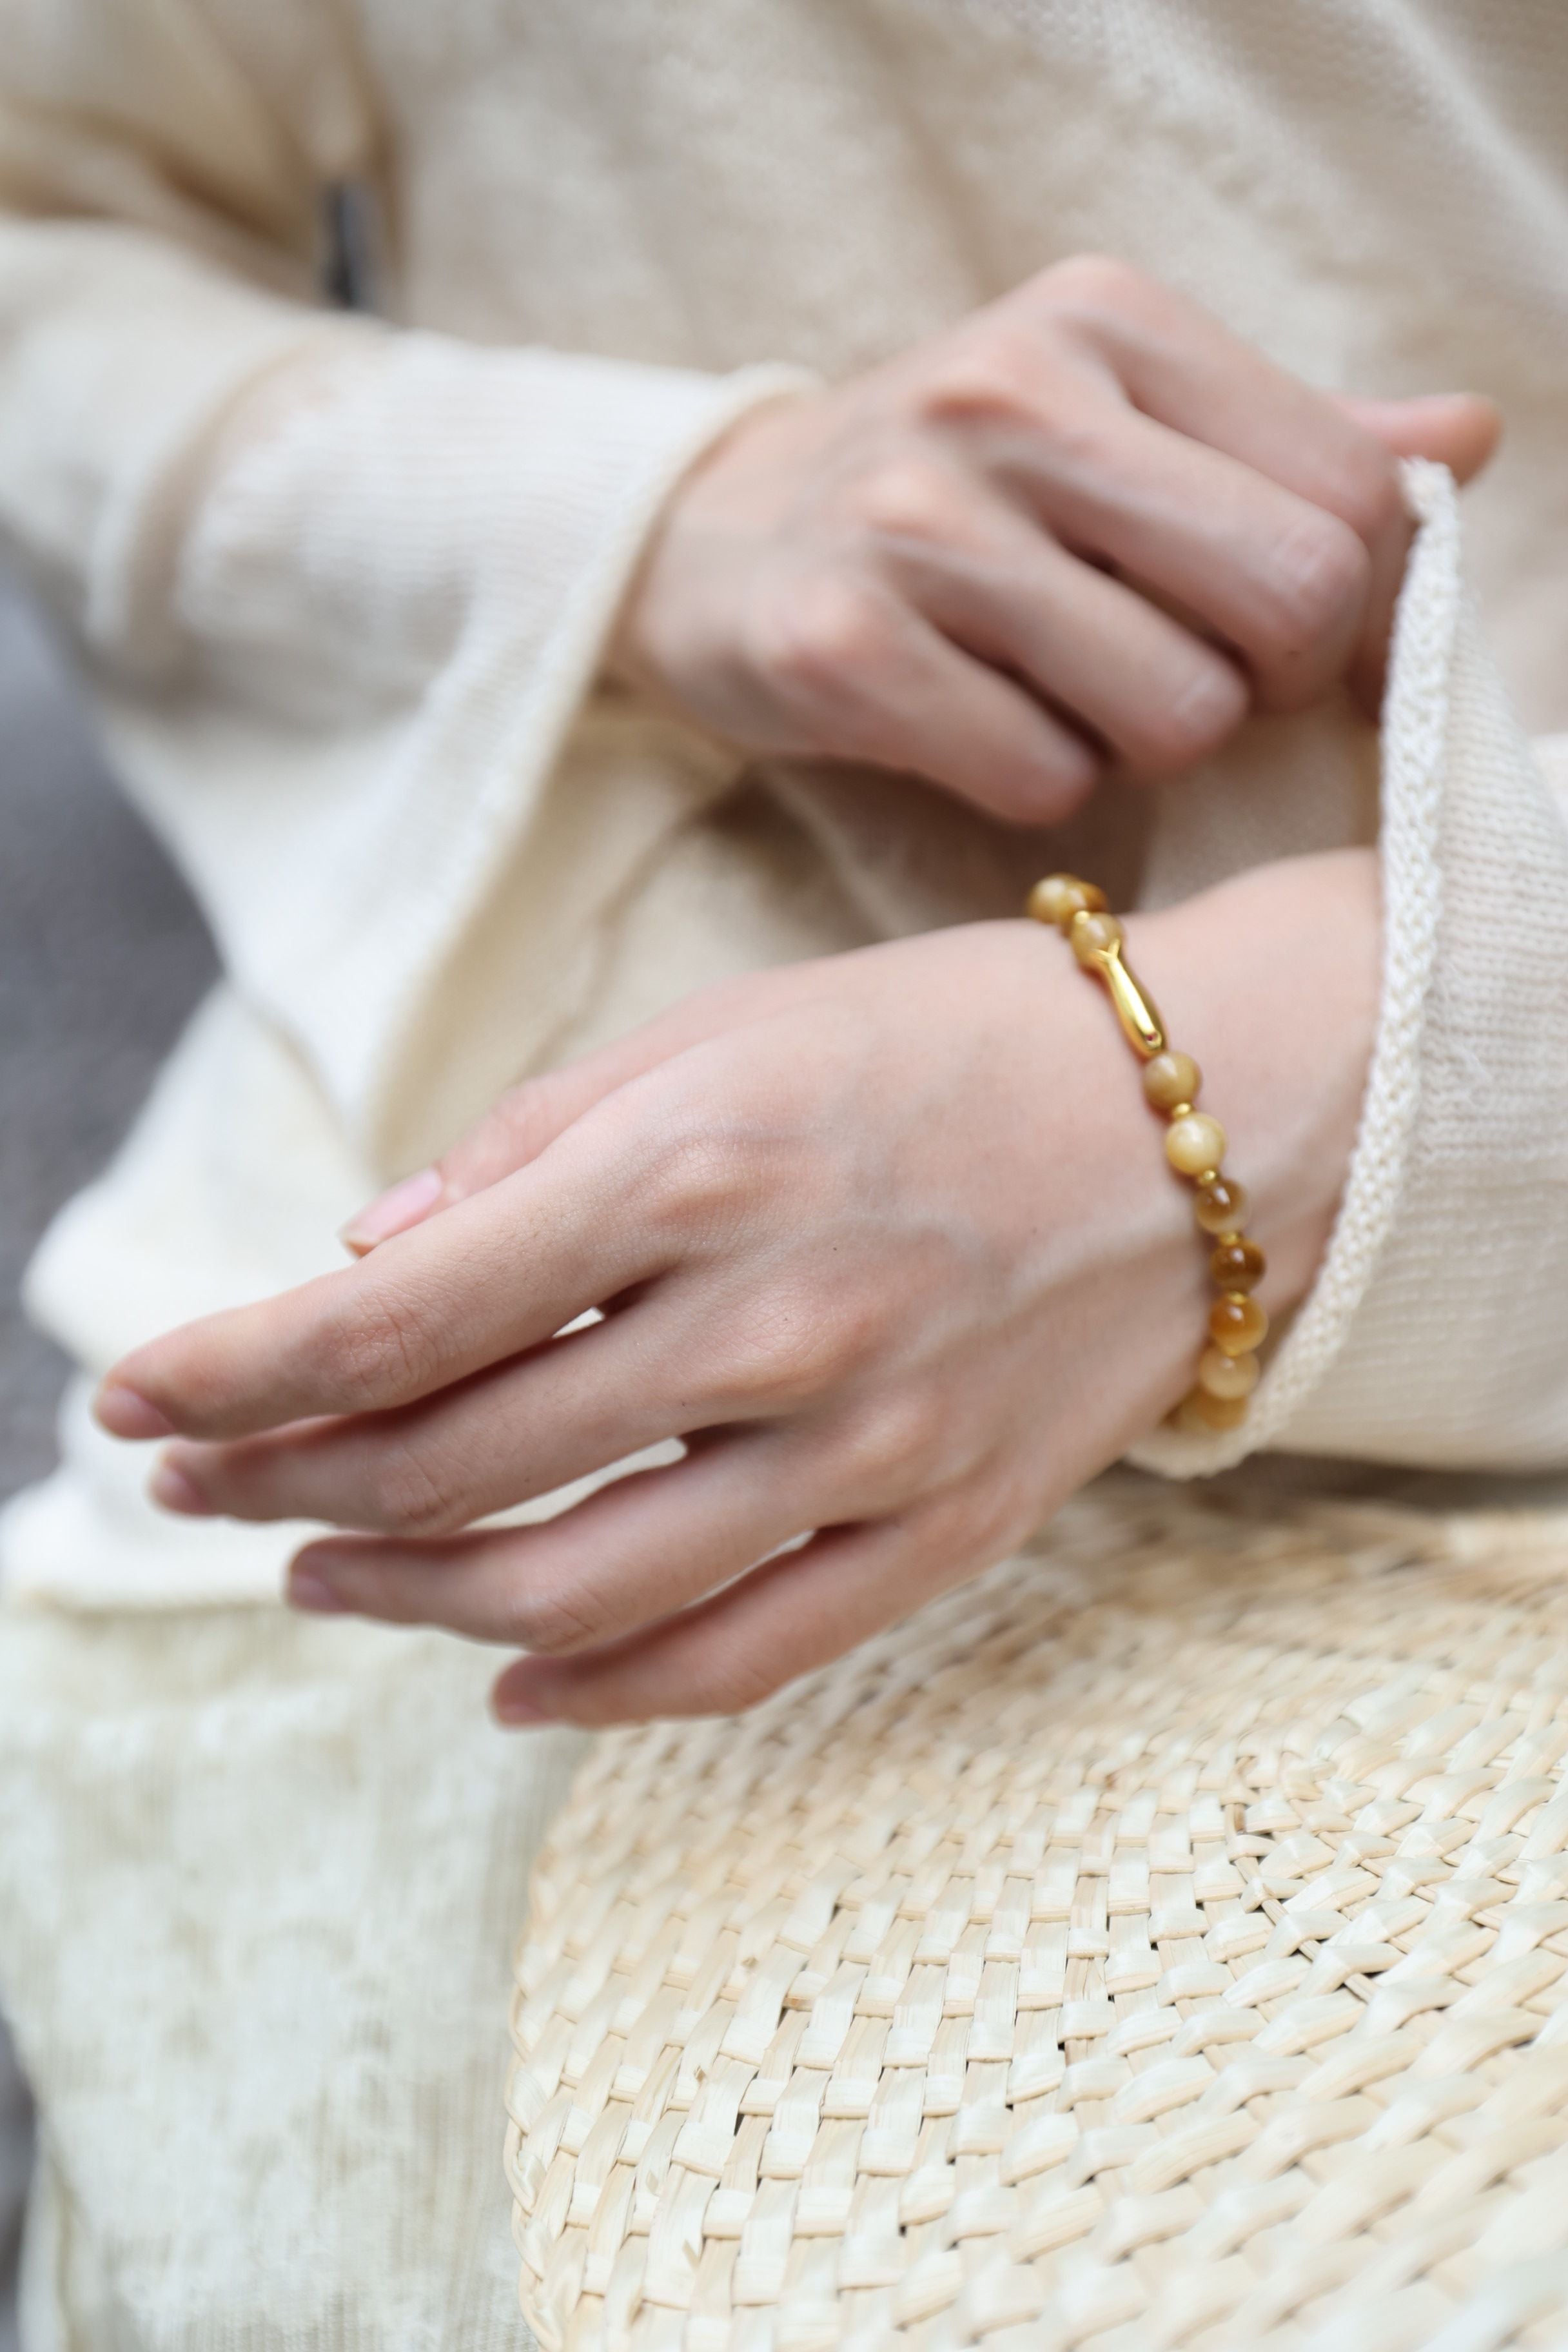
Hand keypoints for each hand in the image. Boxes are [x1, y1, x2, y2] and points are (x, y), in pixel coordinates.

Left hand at [97, 851, 1379, 1724]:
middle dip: (289, 1485)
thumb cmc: (951, 1039)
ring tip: (321, 1575)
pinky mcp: (944, 1532)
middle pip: (459, 1467)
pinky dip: (597, 1696)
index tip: (133, 1403)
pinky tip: (504, 1683)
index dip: (237, 1372)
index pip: (398, 1317)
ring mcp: (869, 1447)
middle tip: (205, 1487)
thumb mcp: (727, 1030)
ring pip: (574, 1594)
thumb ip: (536, 1145)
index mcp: (698, 1165)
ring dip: (409, 1602)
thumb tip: (368, 1258)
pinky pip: (739, 1662)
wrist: (1214, 1115)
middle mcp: (775, 1321)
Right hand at [613, 255, 1497, 820]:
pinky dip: (1034, 784)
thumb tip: (1464, 441)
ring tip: (1060, 696)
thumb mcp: (1114, 418)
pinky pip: (1043, 781)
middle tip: (1181, 677)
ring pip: (1175, 712)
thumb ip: (1290, 436)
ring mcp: (915, 521)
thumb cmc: (950, 490)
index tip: (1257, 629)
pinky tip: (975, 727)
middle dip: (1263, 681)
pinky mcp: (839, 646)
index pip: (1347, 497)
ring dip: (1140, 743)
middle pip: (1291, 601)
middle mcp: (1012, 395)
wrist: (706, 541)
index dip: (1341, 605)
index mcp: (1105, 319)